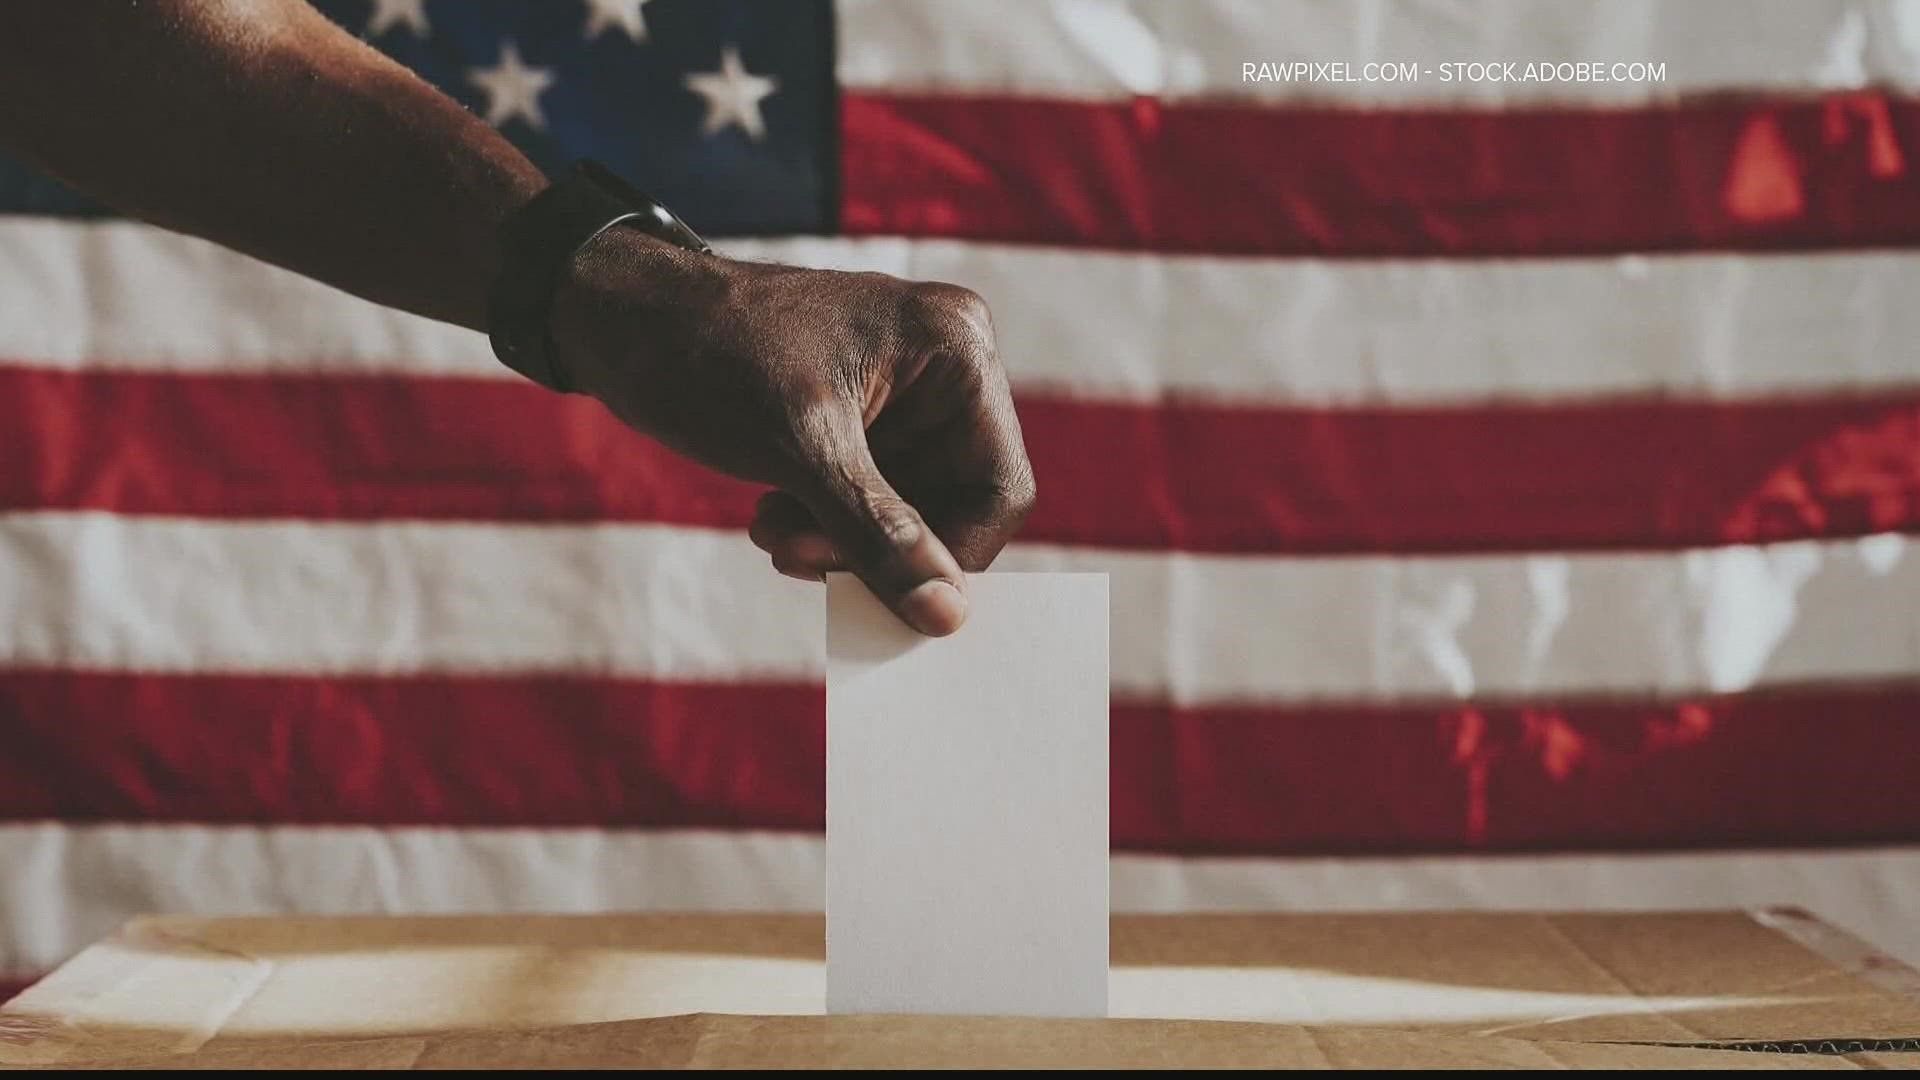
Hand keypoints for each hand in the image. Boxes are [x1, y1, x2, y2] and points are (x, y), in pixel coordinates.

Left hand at [550, 230, 1035, 635]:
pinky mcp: (866, 419)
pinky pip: (877, 501)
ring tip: (773, 534)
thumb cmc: (711, 355)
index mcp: (955, 351)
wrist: (622, 318)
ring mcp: (906, 395)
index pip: (998, 489)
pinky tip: (773, 515)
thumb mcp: (801, 450)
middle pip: (955, 507)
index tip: (879, 593)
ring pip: (911, 514)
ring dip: (844, 543)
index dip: (949, 556)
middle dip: (880, 548)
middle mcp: (945, 368)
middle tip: (799, 559)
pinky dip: (828, 525)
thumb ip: (880, 534)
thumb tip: (947, 615)